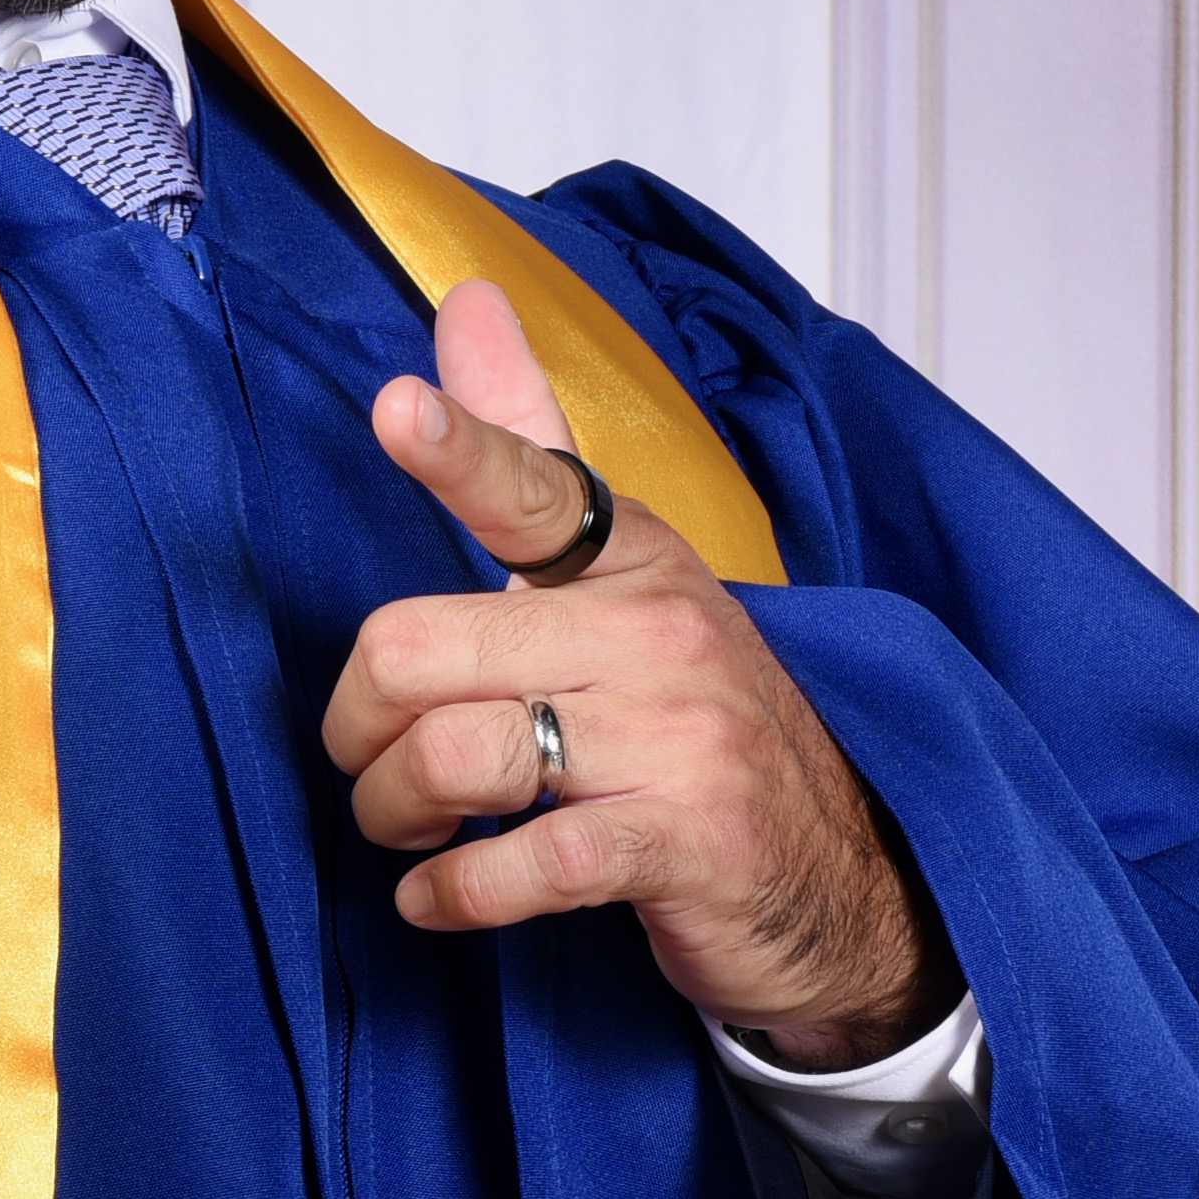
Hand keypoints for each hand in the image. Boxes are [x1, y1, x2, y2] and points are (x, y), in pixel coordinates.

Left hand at [320, 279, 945, 1066]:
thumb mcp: (623, 577)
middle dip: (356, 723)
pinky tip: (435, 899)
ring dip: (392, 811)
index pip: (533, 486)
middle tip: (367, 757)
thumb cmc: (694, 718)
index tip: (397, 410)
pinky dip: (452, 894)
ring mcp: (675, 740)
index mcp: (630, 557)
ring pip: (453, 756)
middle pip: (418, 650)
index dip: (460, 449)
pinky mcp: (681, 846)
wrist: (841, 874)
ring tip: (404, 828)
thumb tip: (467, 299)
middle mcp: (654, 633)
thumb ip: (528, 448)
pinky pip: (523, 866)